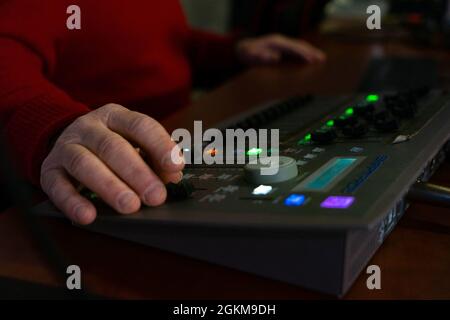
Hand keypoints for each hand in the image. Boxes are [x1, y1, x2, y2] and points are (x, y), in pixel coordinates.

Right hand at [40, 104, 183, 224]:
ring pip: (85, 164)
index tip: (175, 165)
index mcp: (115, 117)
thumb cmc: (109, 145)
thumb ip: (155, 158)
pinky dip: (73, 202)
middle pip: (113, 147)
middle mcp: (89, 127)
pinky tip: (89, 216)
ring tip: (130, 206)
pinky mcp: (49, 170)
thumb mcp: (134, 144)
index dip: (158, 145)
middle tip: (156, 196)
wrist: (66, 140)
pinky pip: (58, 186)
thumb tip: (173, 176)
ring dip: (109, 187)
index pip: (139, 125)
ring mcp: (66, 147)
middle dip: (137, 173)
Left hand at [236, 34, 325, 64]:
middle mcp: (281, 41)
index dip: (303, 53)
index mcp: (276, 42)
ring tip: (321, 58)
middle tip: (322, 59)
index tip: (311, 59)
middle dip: (311, 51)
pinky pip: (296, 49)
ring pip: (299, 46)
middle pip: (299, 45)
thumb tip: (276, 57)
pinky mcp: (282, 48)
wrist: (242, 48)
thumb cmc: (246, 53)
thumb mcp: (251, 55)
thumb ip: (262, 56)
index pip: (293, 47)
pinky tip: (311, 58)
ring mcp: (282, 43)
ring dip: (310, 52)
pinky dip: (305, 53)